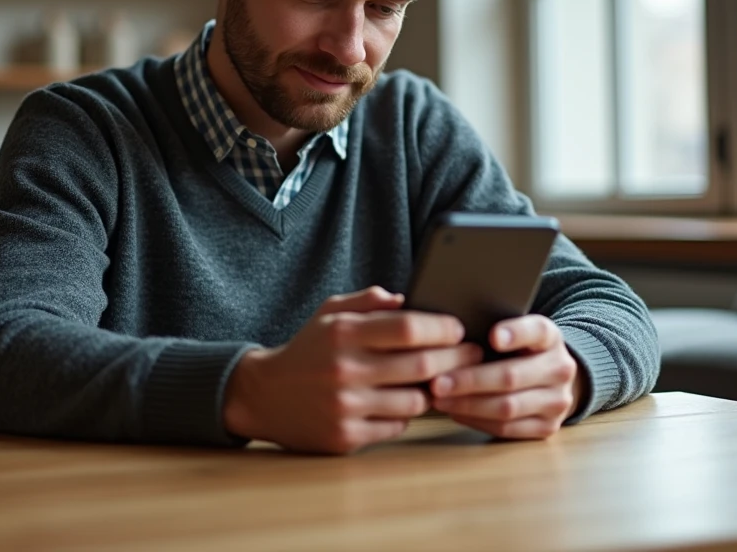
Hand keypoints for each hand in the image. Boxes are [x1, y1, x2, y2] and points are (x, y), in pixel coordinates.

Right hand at [223, 286, 482, 453]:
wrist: (263, 396)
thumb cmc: (307, 350)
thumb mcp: (329, 314)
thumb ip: (367, 302)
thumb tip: (406, 298)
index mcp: (343, 333)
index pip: (407, 328)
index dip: (442, 328)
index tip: (458, 328)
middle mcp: (345, 369)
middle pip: (422, 365)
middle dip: (456, 358)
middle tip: (473, 353)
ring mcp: (345, 407)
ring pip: (416, 401)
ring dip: (432, 390)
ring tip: (439, 380)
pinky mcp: (345, 437)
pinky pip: (397, 426)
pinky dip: (406, 415)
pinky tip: (403, 403)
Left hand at [430, 314, 584, 439]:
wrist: (550, 378)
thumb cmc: (517, 350)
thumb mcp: (514, 331)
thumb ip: (492, 328)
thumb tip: (449, 334)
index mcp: (550, 336)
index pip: (537, 331)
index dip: (515, 333)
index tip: (492, 336)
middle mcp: (560, 368)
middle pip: (511, 376)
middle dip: (470, 381)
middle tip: (437, 382)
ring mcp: (557, 401)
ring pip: (507, 407)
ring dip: (468, 405)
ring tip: (439, 399)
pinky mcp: (548, 427)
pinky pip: (507, 428)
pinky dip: (476, 421)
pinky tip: (455, 412)